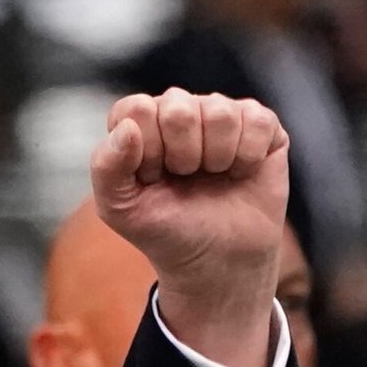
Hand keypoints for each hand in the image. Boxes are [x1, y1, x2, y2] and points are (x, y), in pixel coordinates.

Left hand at [90, 88, 289, 366]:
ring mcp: (220, 112)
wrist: (216, 258)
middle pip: (178, 108)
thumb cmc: (165, 227)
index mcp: (138, 121)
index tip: (152, 178)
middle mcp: (178, 108)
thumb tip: (128, 128)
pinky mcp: (260, 123)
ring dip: (216, 157)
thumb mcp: (119, 207)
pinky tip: (240, 172)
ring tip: (212, 175)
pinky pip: (257, 120)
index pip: (136, 109)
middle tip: (185, 178)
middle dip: (181, 156)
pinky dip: (247, 157)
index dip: (146, 151)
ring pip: (220, 112)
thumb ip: (106, 166)